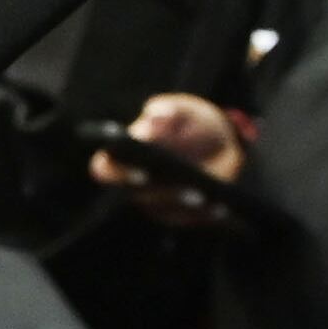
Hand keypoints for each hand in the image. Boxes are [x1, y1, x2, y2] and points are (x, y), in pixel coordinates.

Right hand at [92, 93, 243, 223]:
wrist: (222, 143)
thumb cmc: (191, 123)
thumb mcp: (184, 110)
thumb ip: (168, 110)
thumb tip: (154, 118)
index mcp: (125, 155)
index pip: (105, 169)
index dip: (117, 172)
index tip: (141, 169)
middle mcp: (135, 184)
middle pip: (138, 194)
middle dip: (159, 190)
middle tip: (179, 186)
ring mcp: (157, 203)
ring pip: (164, 208)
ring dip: (183, 202)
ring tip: (203, 195)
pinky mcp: (180, 216)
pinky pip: (191, 218)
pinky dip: (205, 212)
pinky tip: (220, 206)